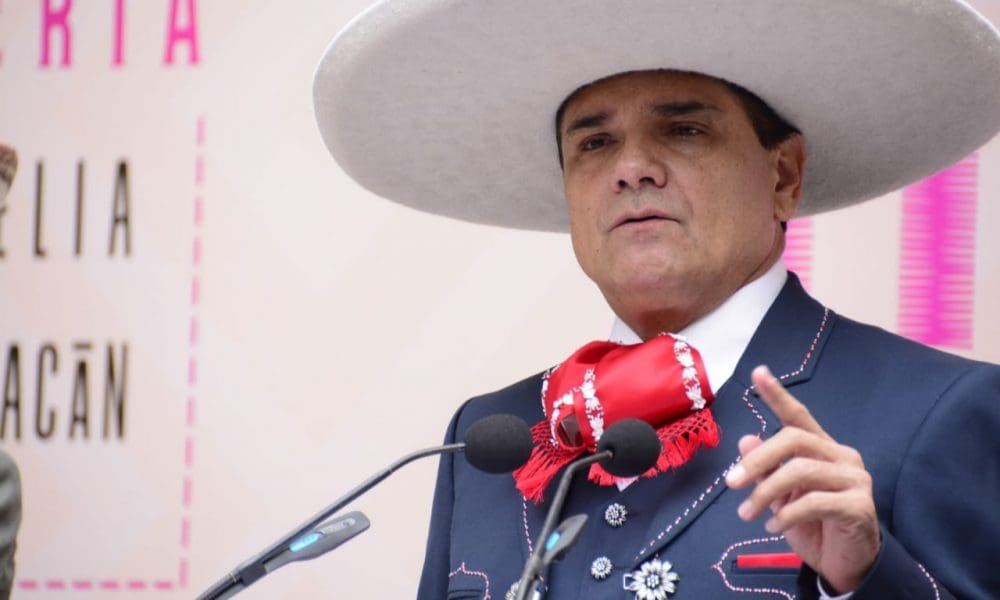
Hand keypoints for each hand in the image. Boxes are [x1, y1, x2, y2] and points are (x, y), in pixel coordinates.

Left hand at [724, 365, 879, 593]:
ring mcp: (855, 479)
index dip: (777, 395)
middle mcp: (842, 456)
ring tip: (747, 514)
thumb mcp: (780, 496)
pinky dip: (786, 515)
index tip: (757, 372)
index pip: (798, 416)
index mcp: (822, 448)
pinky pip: (815, 502)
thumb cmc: (812, 526)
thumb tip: (745, 439)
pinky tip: (773, 527)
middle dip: (757, 460)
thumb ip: (766, 468)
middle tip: (731, 483)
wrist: (844, 565)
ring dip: (765, 493)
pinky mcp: (860, 506)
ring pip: (801, 471)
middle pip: (793, 440)